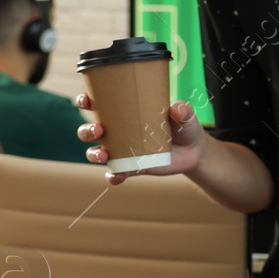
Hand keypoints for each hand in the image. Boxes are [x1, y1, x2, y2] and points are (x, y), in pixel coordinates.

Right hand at [76, 94, 204, 184]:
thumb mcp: (185, 116)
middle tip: (99, 130)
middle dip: (87, 130)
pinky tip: (118, 176)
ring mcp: (121, 151)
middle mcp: (117, 131)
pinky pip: (115, 173)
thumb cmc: (183, 126)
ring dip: (94, 154)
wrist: (193, 151)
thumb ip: (182, 110)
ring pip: (95, 152)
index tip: (85, 101)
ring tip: (104, 154)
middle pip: (89, 131)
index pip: (97, 104)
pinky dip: (113, 176)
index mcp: (124, 113)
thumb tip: (175, 108)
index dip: (85, 101)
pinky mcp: (130, 167)